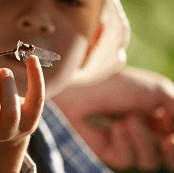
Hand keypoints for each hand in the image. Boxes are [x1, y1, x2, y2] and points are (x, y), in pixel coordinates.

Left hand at [52, 67, 173, 171]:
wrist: (80, 88)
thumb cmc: (117, 85)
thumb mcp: (158, 92)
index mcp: (157, 115)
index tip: (173, 137)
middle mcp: (143, 131)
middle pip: (168, 158)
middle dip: (173, 155)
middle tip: (168, 143)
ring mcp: (125, 143)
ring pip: (150, 161)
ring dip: (143, 140)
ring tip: (127, 119)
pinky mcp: (108, 153)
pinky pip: (126, 160)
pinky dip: (124, 143)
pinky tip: (114, 127)